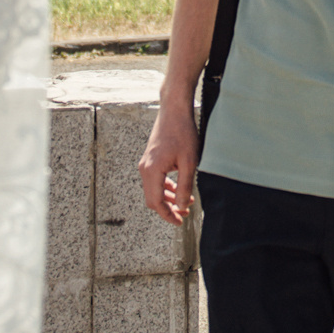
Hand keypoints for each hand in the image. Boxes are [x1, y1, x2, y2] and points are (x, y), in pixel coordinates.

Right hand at [137, 101, 199, 225]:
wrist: (174, 110)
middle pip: (152, 198)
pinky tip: (179, 188)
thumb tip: (183, 206)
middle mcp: (145, 168)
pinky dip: (166, 187)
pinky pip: (155, 180)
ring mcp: (146, 163)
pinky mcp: (150, 159)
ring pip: (154, 189)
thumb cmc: (182, 133)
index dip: (168, 215)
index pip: (156, 202)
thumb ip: (185, 186)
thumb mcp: (189, 162)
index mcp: (152, 171)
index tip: (180, 222)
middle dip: (168, 209)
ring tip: (187, 202)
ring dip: (168, 198)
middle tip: (184, 215)